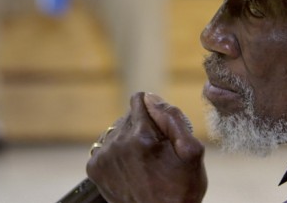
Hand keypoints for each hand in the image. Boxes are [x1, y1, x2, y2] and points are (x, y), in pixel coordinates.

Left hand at [86, 93, 207, 202]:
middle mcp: (117, 143)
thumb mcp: (192, 152)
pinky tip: (129, 167)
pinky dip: (116, 152)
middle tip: (155, 151)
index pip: (140, 99)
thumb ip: (173, 118)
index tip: (162, 131)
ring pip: (116, 130)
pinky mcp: (94, 168)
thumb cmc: (181, 189)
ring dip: (128, 139)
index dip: (155, 112)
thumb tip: (150, 97)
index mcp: (141, 136)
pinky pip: (105, 146)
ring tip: (142, 161)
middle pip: (128, 115)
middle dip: (143, 126)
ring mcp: (103, 157)